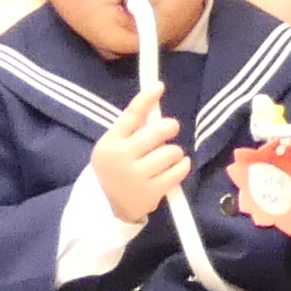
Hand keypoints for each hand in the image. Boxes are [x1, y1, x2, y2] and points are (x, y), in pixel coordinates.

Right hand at [89, 85, 191, 225]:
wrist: (109, 204)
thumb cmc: (115, 167)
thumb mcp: (114, 144)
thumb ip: (131, 127)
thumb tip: (154, 99)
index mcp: (110, 142)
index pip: (130, 115)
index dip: (146, 99)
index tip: (160, 86)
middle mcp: (122, 157)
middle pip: (156, 132)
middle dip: (169, 127)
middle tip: (171, 128)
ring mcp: (137, 176)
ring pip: (170, 152)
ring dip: (175, 151)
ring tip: (169, 155)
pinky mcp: (151, 192)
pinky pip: (177, 172)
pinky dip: (182, 165)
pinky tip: (178, 165)